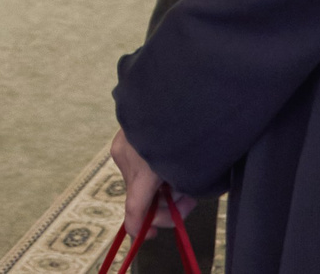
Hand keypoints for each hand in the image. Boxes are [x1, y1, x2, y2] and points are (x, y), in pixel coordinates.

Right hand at [110, 128, 193, 244]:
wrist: (182, 83)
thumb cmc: (195, 126)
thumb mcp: (197, 167)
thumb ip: (183, 192)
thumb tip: (171, 205)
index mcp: (145, 168)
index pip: (135, 207)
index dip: (139, 227)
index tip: (145, 236)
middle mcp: (127, 156)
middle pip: (139, 196)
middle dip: (163, 204)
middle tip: (189, 201)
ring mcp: (122, 142)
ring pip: (137, 178)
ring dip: (158, 184)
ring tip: (184, 171)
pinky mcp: (123, 130)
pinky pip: (135, 160)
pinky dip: (151, 166)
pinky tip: (168, 156)